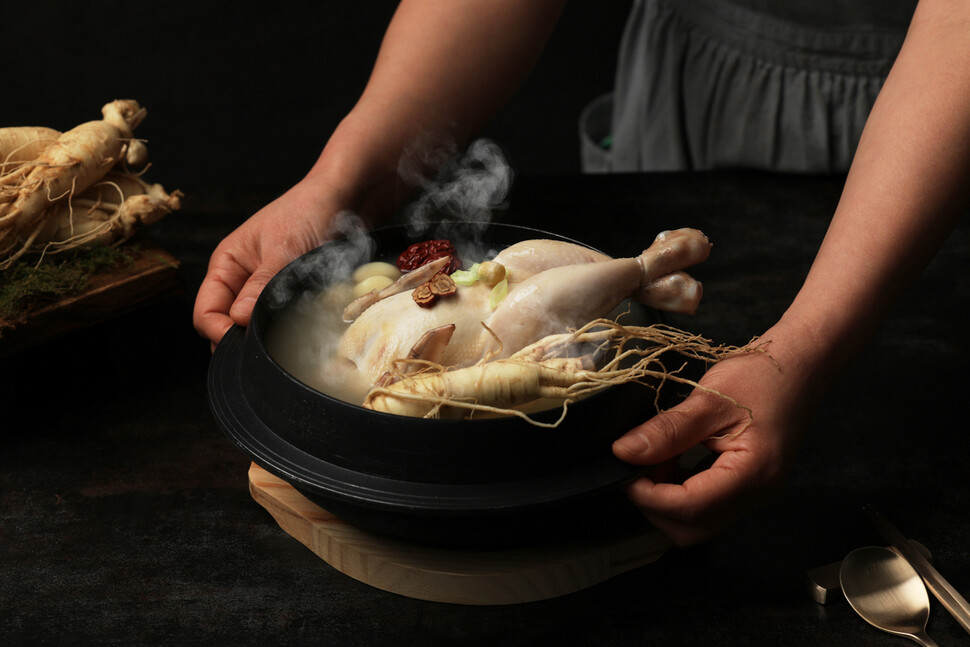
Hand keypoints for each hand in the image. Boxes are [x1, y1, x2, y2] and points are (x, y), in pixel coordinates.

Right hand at [192, 180, 344, 348]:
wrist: (344, 200)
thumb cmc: (308, 211)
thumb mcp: (283, 248)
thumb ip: (261, 284)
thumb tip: (238, 319)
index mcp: (227, 265)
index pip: (205, 312)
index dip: (219, 332)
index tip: (243, 344)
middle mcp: (242, 280)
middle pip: (227, 325)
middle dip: (242, 339)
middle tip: (266, 346)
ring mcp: (266, 290)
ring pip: (255, 327)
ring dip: (267, 335)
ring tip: (285, 337)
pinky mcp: (290, 296)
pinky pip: (281, 322)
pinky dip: (288, 330)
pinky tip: (302, 331)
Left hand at [612, 337, 814, 544]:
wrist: (800, 365)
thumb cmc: (762, 376)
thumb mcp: (708, 399)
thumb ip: (666, 430)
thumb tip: (624, 452)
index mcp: (753, 475)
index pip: (690, 508)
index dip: (649, 496)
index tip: (625, 470)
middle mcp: (757, 495)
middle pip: (693, 528)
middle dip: (656, 505)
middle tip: (639, 467)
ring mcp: (754, 494)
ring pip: (698, 522)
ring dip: (667, 499)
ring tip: (656, 460)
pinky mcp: (747, 487)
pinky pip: (707, 505)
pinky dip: (680, 491)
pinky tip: (672, 462)